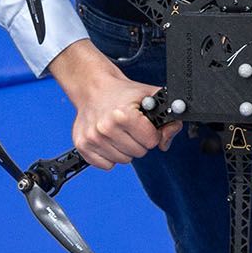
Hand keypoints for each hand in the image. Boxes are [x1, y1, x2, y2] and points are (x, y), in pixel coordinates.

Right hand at [49, 42, 179, 167]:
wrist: (93, 88)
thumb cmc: (122, 93)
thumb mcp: (151, 97)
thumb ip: (169, 119)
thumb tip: (166, 141)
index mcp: (123, 115)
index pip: (151, 141)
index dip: (152, 133)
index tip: (144, 124)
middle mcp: (105, 128)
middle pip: (139, 153)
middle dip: (140, 141)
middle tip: (131, 127)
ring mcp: (92, 138)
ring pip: (124, 160)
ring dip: (125, 149)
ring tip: (119, 131)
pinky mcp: (82, 146)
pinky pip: (107, 164)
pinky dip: (110, 155)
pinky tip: (109, 139)